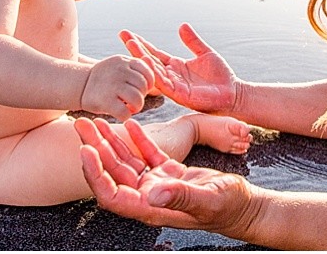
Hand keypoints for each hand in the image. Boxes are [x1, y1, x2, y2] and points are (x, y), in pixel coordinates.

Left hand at [75, 117, 257, 235]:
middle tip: (81, 125)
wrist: (244, 206)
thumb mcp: (207, 200)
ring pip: (126, 161)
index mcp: (150, 207)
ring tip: (96, 120)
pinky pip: (148, 154)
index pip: (111, 194)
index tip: (86, 151)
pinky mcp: (169, 173)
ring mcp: (158, 185)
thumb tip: (152, 194)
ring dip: (111, 141)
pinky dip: (139, 138)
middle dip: (95, 149)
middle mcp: (148, 196)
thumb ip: (180, 197)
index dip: (95, 174)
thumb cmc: (228, 207)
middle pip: (112, 173)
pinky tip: (133, 123)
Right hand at [81, 56, 153, 120]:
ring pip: (137, 99)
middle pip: (143, 86)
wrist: (79, 85)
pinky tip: (121, 114)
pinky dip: (126, 116)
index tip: (141, 89)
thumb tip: (152, 60)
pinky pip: (125, 112)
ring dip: (136, 107)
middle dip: (141, 96)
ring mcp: (112, 85)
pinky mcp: (105, 101)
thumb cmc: (105, 78)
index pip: (147, 71)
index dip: (148, 83)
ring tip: (130, 108)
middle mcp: (119, 71)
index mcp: (124, 61)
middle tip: (133, 100)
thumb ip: (136, 66)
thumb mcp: (119, 66)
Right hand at [119, 24, 238, 113]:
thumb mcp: (205, 53)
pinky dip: (155, 75)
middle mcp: (171, 76)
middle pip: (149, 61)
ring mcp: (174, 86)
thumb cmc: (220, 76)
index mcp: (175, 66)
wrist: (233, 94)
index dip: (142, 44)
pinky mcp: (181, 95)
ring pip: (154, 72)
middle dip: (136, 49)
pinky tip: (147, 64)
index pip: (154, 53)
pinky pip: (165, 85)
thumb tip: (182, 25)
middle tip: (124, 36)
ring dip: (142, 60)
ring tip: (131, 46)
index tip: (127, 33)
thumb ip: (193, 41)